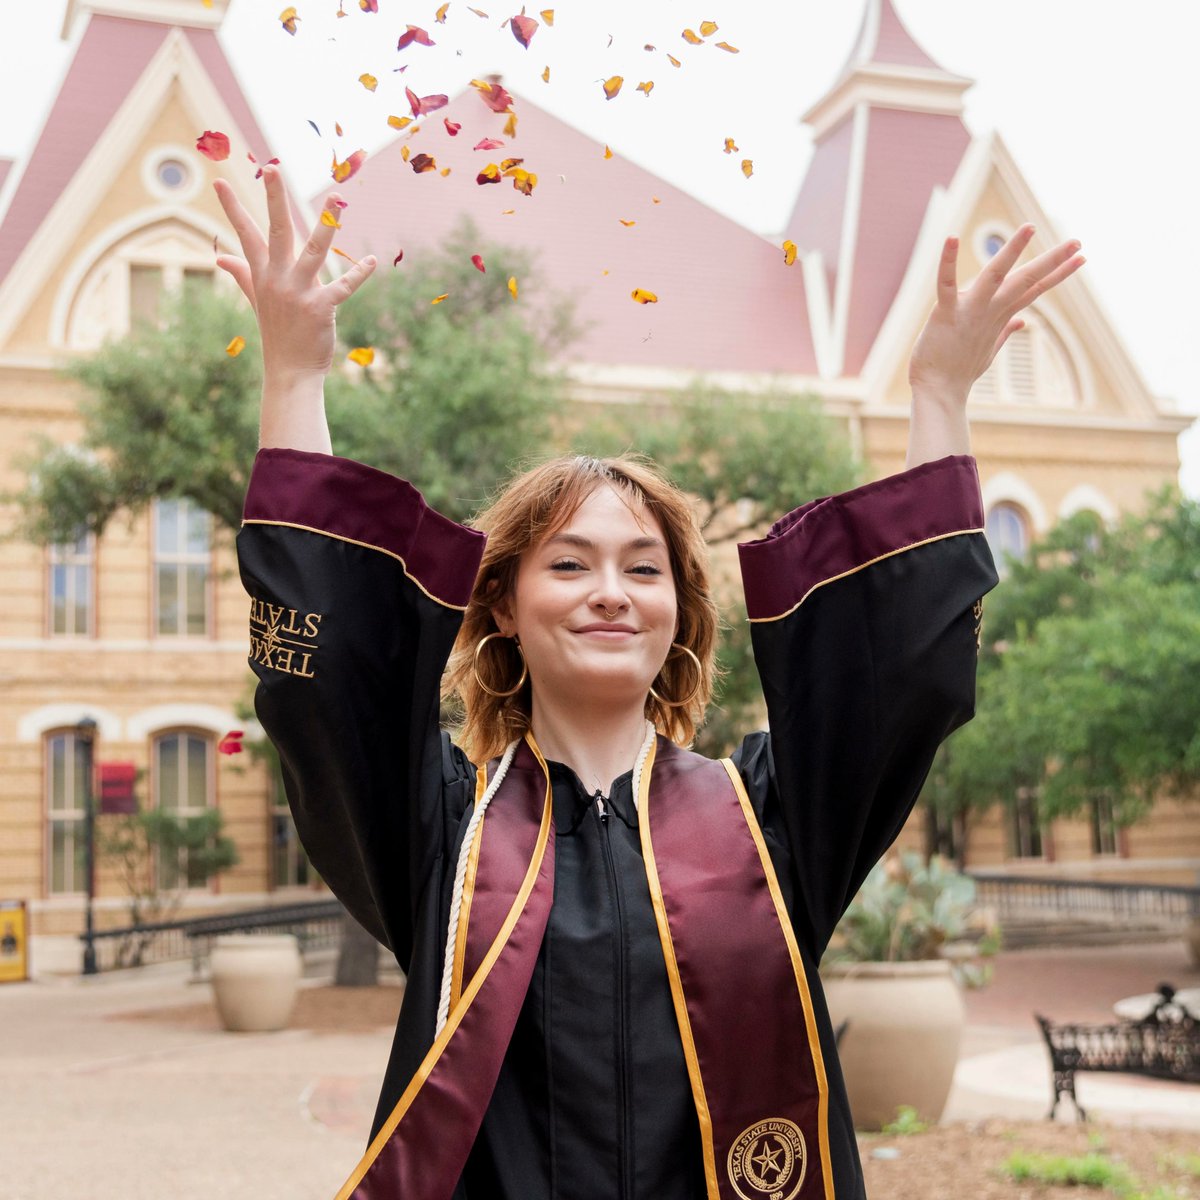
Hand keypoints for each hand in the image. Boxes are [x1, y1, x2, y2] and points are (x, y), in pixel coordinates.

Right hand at [213, 166, 376, 386]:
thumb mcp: (257, 300)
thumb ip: (243, 274)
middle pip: (276, 230)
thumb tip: (220, 258)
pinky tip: (372, 262)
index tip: (221, 181)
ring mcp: (298, 293)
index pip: (246, 234)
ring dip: (327, 224)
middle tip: (271, 167)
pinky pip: (343, 287)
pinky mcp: (320, 308)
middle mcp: (278, 279)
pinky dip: (359, 274)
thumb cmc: (278, 333)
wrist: (290, 372)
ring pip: (313, 251)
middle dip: (273, 198)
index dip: (233, 208)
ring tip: (339, 198)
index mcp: (263, 274)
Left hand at [909, 225, 1083, 408]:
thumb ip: (1004, 330)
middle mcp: (989, 311)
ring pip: (995, 276)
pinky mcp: (945, 313)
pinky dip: (948, 262)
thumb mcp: (987, 348)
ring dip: (1012, 251)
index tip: (1081, 259)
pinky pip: (946, 283)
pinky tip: (952, 238)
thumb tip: (1021, 321)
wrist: (937, 392)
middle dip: (1052, 261)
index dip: (1058, 275)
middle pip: (1026, 281)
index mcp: (999, 316)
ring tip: (1030, 228)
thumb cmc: (958, 370)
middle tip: (1078, 243)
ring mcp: (969, 311)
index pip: (1034, 290)